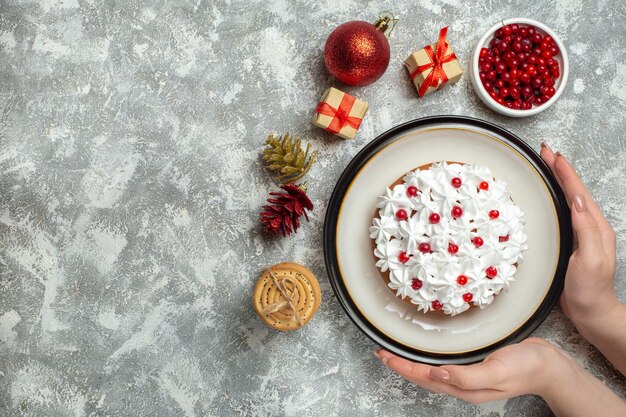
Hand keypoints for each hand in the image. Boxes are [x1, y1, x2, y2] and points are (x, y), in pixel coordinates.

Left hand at [375, 339, 625, 415]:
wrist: (548, 365)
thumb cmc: (525, 368)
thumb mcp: (496, 372)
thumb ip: (466, 377)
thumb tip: (436, 375)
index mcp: (464, 387)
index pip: (425, 378)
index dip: (403, 367)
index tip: (384, 356)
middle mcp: (462, 382)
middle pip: (423, 376)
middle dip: (400, 365)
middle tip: (381, 352)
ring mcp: (467, 374)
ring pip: (431, 370)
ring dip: (411, 362)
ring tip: (395, 352)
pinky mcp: (473, 363)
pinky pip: (444, 362)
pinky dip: (428, 357)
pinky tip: (424, 350)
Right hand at [539, 143, 618, 326]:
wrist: (591, 313)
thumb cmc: (589, 290)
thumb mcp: (590, 260)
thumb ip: (586, 230)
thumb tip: (577, 201)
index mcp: (595, 228)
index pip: (578, 193)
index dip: (565, 173)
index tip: (552, 155)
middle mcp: (589, 227)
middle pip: (573, 191)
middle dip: (559, 170)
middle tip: (544, 152)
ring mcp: (581, 234)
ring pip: (568, 199)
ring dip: (557, 181)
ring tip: (545, 166)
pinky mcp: (571, 242)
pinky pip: (562, 212)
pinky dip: (554, 198)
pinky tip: (546, 197)